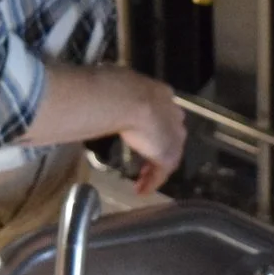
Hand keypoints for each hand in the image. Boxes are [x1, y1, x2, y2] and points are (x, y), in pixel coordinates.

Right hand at [115, 69, 187, 193]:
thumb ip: (116, 91)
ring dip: (155, 169)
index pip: (162, 112)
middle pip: (170, 134)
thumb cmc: (115, 88)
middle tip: (145, 161)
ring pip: (168, 154)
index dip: (153, 125)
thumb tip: (100, 90)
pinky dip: (152, 182)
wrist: (126, 99)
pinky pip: (161, 171)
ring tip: (141, 181)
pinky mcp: (168, 153)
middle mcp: (173, 113)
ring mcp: (173, 135)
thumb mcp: (117, 84)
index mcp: (161, 94)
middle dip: (159, 148)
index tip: (143, 135)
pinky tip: (141, 190)